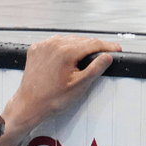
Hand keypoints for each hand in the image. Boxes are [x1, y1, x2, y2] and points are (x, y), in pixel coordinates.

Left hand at [5, 35, 121, 129]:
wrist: (29, 104)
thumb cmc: (52, 99)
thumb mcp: (79, 86)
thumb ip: (95, 69)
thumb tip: (107, 57)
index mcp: (66, 52)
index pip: (93, 44)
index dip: (107, 46)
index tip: (116, 49)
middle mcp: (54, 45)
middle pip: (81, 40)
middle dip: (94, 47)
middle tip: (104, 55)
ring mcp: (44, 46)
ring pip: (68, 40)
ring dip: (78, 47)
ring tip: (86, 58)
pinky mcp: (36, 49)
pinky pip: (55, 43)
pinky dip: (63, 48)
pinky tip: (67, 58)